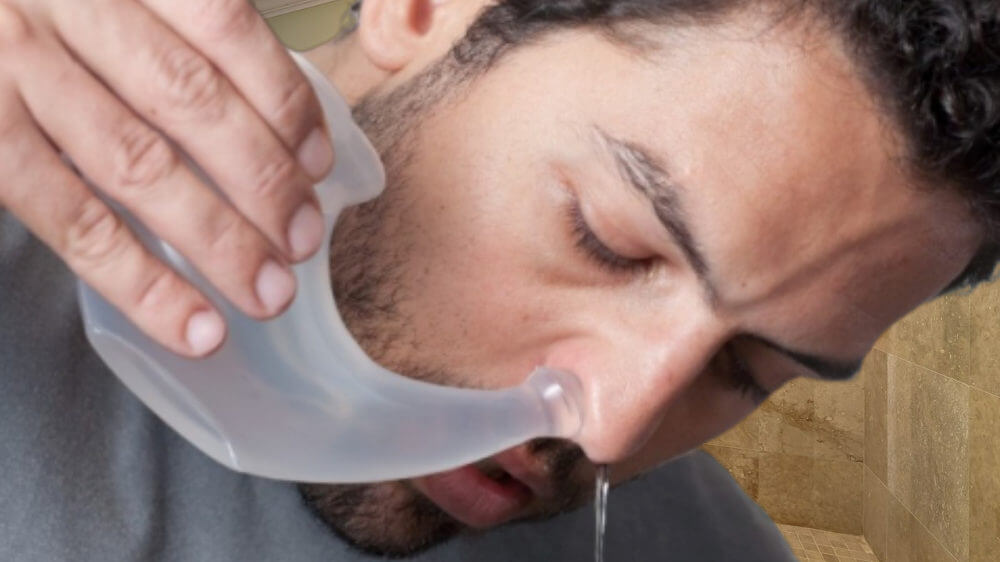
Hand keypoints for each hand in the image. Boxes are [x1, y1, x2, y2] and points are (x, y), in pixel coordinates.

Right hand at [0, 0, 333, 355]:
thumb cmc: (41, 5)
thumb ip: (172, 31)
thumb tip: (271, 124)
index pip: (224, 27)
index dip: (282, 100)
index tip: (317, 162)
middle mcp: (68, 4)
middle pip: (188, 100)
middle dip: (261, 180)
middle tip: (302, 241)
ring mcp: (15, 67)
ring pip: (137, 164)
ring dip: (217, 239)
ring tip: (267, 292)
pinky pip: (71, 221)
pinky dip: (139, 282)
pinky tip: (191, 324)